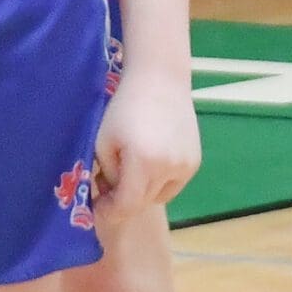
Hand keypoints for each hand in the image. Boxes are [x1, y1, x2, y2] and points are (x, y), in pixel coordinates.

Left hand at [91, 67, 200, 223]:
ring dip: (143, 191)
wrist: (160, 79)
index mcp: (143, 163)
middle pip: (143, 202)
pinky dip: (159, 180)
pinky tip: (150, 159)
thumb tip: (114, 194)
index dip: (109, 212)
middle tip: (108, 184)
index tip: (97, 208)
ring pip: (159, 196)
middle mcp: (169, 168)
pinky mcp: (194, 161)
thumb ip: (108, 175)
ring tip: (131, 170)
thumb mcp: (104, 142)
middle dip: (123, 199)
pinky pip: (173, 184)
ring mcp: (186, 166)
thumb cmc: (124, 107)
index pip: (126, 206)